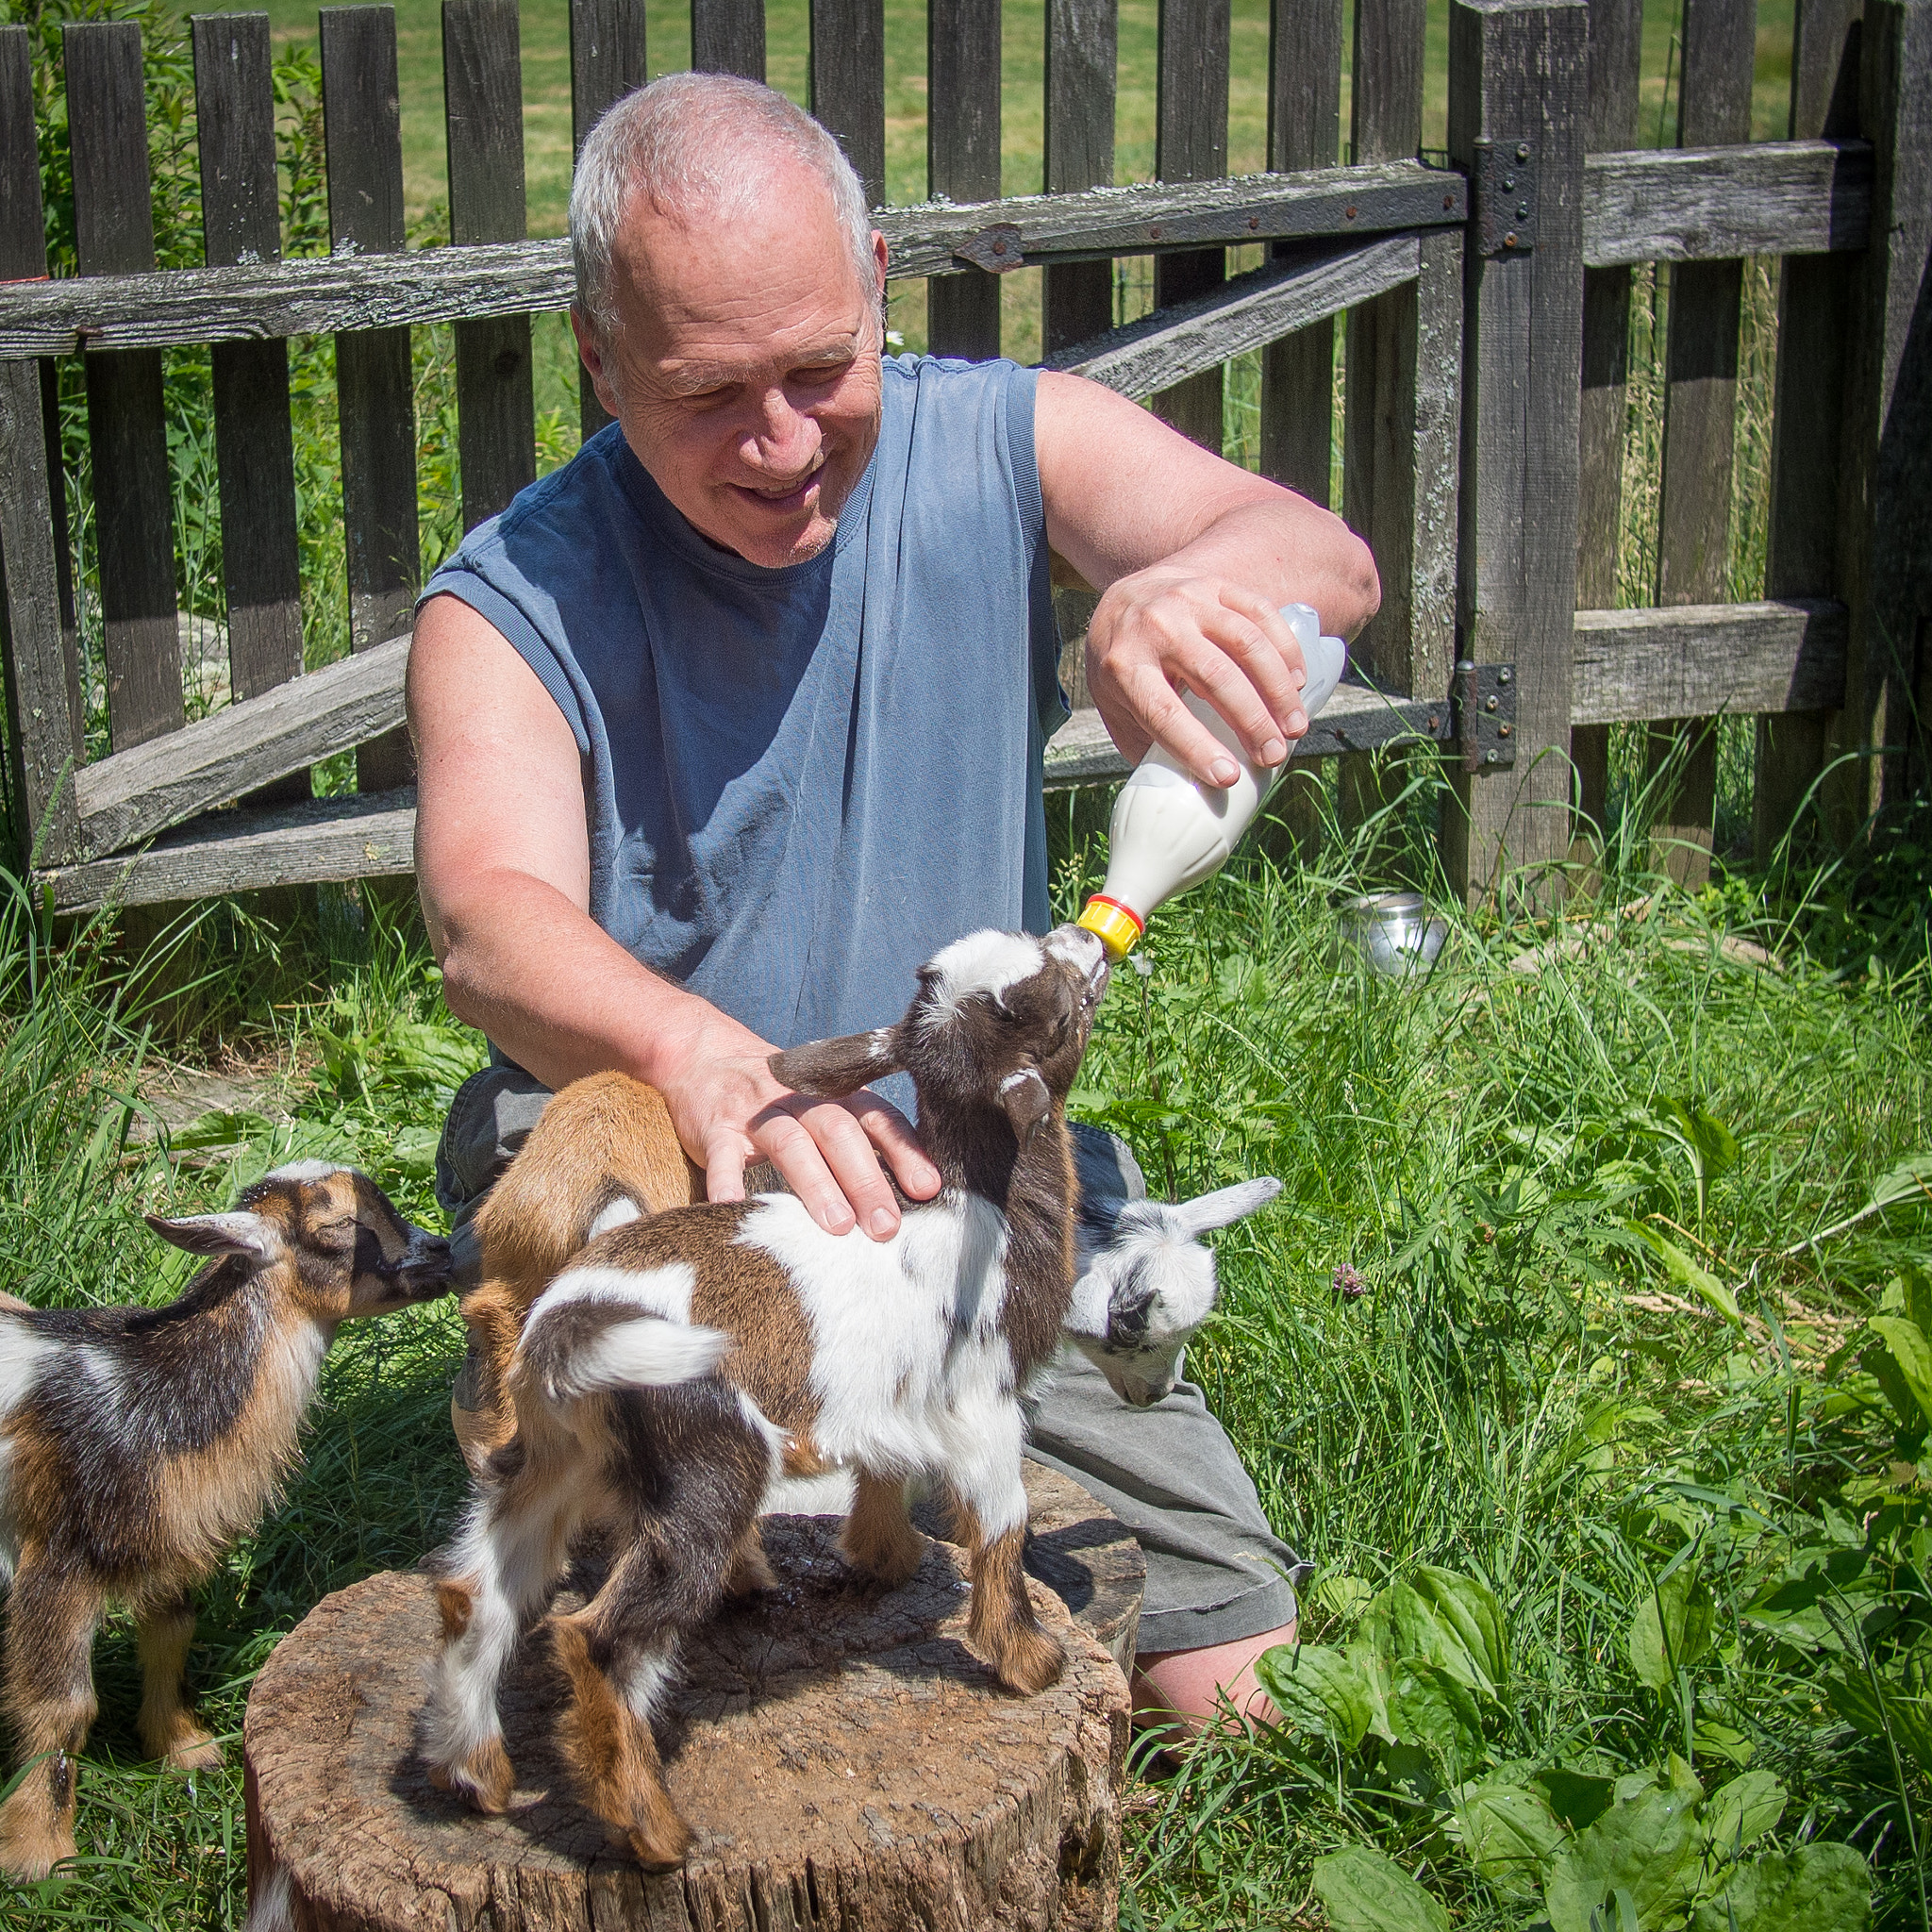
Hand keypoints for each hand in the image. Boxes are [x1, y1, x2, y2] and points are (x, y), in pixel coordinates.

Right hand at [652, 1010, 939, 1238]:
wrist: (704, 1055)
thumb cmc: (780, 1096)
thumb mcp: (823, 1103)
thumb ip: (863, 1137)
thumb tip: (917, 1189)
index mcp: (834, 1093)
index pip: (877, 1117)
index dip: (904, 1151)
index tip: (927, 1190)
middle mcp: (800, 1098)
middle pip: (839, 1133)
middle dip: (866, 1180)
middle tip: (886, 1226)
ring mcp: (756, 1111)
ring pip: (791, 1143)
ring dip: (816, 1184)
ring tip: (838, 1226)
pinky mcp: (715, 1127)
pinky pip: (722, 1157)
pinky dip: (728, 1183)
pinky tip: (737, 1211)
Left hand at [1084, 567, 1309, 787]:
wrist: (1124, 598)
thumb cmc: (1124, 667)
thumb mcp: (1116, 706)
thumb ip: (1145, 743)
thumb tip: (1185, 793)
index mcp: (1123, 667)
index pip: (1162, 712)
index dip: (1197, 747)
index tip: (1229, 779)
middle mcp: (1155, 628)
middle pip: (1214, 678)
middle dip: (1252, 722)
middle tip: (1275, 756)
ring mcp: (1188, 601)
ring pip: (1245, 644)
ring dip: (1278, 690)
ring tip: (1295, 728)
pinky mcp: (1216, 585)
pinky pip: (1260, 613)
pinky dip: (1285, 649)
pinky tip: (1298, 682)